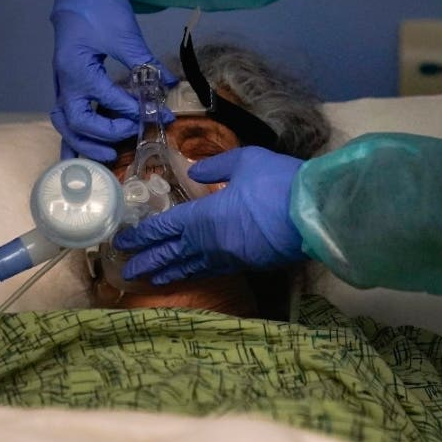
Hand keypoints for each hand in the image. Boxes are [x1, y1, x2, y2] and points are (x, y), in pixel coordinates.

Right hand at [50, 0, 175, 160]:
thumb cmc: (99, 6)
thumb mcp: (124, 32)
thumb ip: (145, 62)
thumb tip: (170, 86)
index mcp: (77, 67)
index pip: (106, 98)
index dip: (134, 110)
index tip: (160, 114)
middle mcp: (64, 81)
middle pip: (76, 122)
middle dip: (104, 134)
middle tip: (132, 136)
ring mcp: (62, 85)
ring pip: (65, 125)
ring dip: (84, 144)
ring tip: (108, 156)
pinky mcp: (68, 86)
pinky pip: (65, 119)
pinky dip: (73, 139)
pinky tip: (82, 156)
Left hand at [114, 147, 303, 283]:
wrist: (316, 213)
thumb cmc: (278, 182)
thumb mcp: (244, 160)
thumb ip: (215, 166)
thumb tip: (194, 173)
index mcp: (203, 216)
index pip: (165, 227)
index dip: (143, 235)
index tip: (124, 242)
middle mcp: (210, 242)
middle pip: (172, 253)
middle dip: (148, 260)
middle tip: (127, 271)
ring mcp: (229, 257)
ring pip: (192, 266)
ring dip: (170, 272)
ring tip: (152, 280)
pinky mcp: (249, 265)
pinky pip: (213, 270)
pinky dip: (197, 273)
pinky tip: (193, 273)